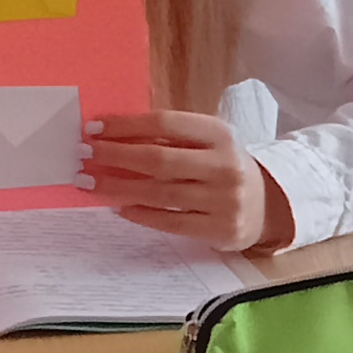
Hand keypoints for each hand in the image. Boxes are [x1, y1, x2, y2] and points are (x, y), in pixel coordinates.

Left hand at [84, 109, 294, 255]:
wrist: (268, 204)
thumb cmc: (222, 166)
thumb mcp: (208, 143)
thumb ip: (170, 137)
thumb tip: (111, 133)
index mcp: (220, 134)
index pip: (166, 123)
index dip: (126, 125)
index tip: (94, 127)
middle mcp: (224, 165)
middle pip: (159, 159)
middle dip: (115, 156)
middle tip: (83, 155)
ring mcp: (224, 200)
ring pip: (159, 193)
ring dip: (118, 187)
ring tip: (90, 182)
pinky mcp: (219, 230)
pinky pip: (169, 222)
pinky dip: (139, 213)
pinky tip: (117, 206)